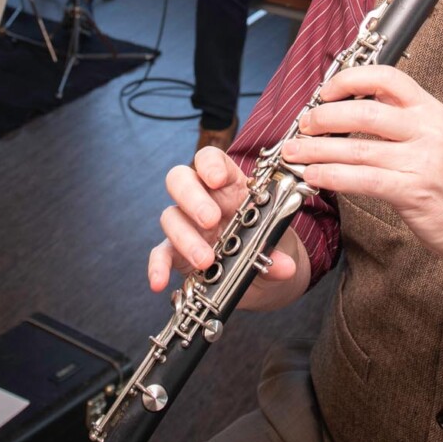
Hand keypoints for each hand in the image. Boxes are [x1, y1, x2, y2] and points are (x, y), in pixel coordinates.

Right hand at [147, 146, 300, 300]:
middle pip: (181, 180)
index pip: (211, 159)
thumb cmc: (270, 247)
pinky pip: (161, 254)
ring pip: (170, 217)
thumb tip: (284, 266)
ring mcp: (188, 226)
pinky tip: (160, 281)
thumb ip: (279, 250)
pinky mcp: (177, 254)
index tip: (217, 179)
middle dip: (192, 197)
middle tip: (210, 220)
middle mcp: (204, 200)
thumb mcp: (280, 245)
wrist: (263, 279)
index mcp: (231, 186)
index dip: (210, 164)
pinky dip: (158, 267)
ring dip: (185, 238)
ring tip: (206, 261)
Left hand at [280, 66, 442, 268]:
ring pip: (357, 150)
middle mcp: (429, 130)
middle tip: (303, 125)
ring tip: (294, 152)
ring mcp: (423, 161)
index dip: (350, 80)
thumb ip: (401, 120)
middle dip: (324, 118)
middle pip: (364, 112)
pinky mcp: (414, 191)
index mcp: (432, 110)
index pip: (388, 78)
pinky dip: (331, 177)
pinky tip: (313, 177)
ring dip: (317, 151)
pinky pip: (362, 180)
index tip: (324, 92)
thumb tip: (350, 108)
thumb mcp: (436, 137)